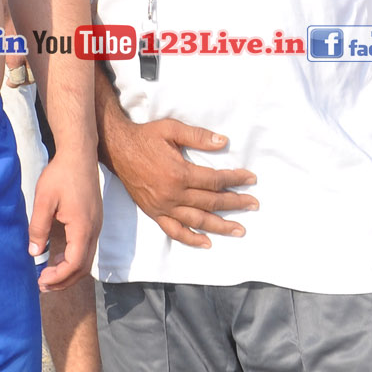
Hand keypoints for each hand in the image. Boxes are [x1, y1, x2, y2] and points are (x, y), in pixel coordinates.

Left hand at [28, 151, 101, 291]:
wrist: (78, 154)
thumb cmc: (61, 175)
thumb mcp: (44, 201)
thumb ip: (38, 228)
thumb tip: (34, 253)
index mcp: (82, 228)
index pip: (74, 264)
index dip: (58, 278)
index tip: (41, 280)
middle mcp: (94, 230)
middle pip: (83, 267)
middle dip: (64, 280)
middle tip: (43, 285)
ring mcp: (96, 225)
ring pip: (86, 259)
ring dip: (68, 271)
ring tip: (48, 275)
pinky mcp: (94, 220)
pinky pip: (86, 248)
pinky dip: (73, 259)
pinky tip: (58, 257)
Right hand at [100, 114, 255, 247]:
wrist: (117, 148)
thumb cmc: (146, 137)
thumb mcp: (172, 129)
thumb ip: (198, 136)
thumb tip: (223, 142)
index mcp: (180, 173)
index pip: (215, 180)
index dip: (235, 179)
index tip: (250, 178)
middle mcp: (173, 194)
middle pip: (211, 202)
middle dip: (235, 203)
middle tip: (253, 204)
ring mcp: (163, 206)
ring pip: (197, 221)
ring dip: (220, 226)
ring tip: (239, 230)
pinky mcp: (154, 212)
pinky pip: (174, 231)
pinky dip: (191, 239)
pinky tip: (207, 242)